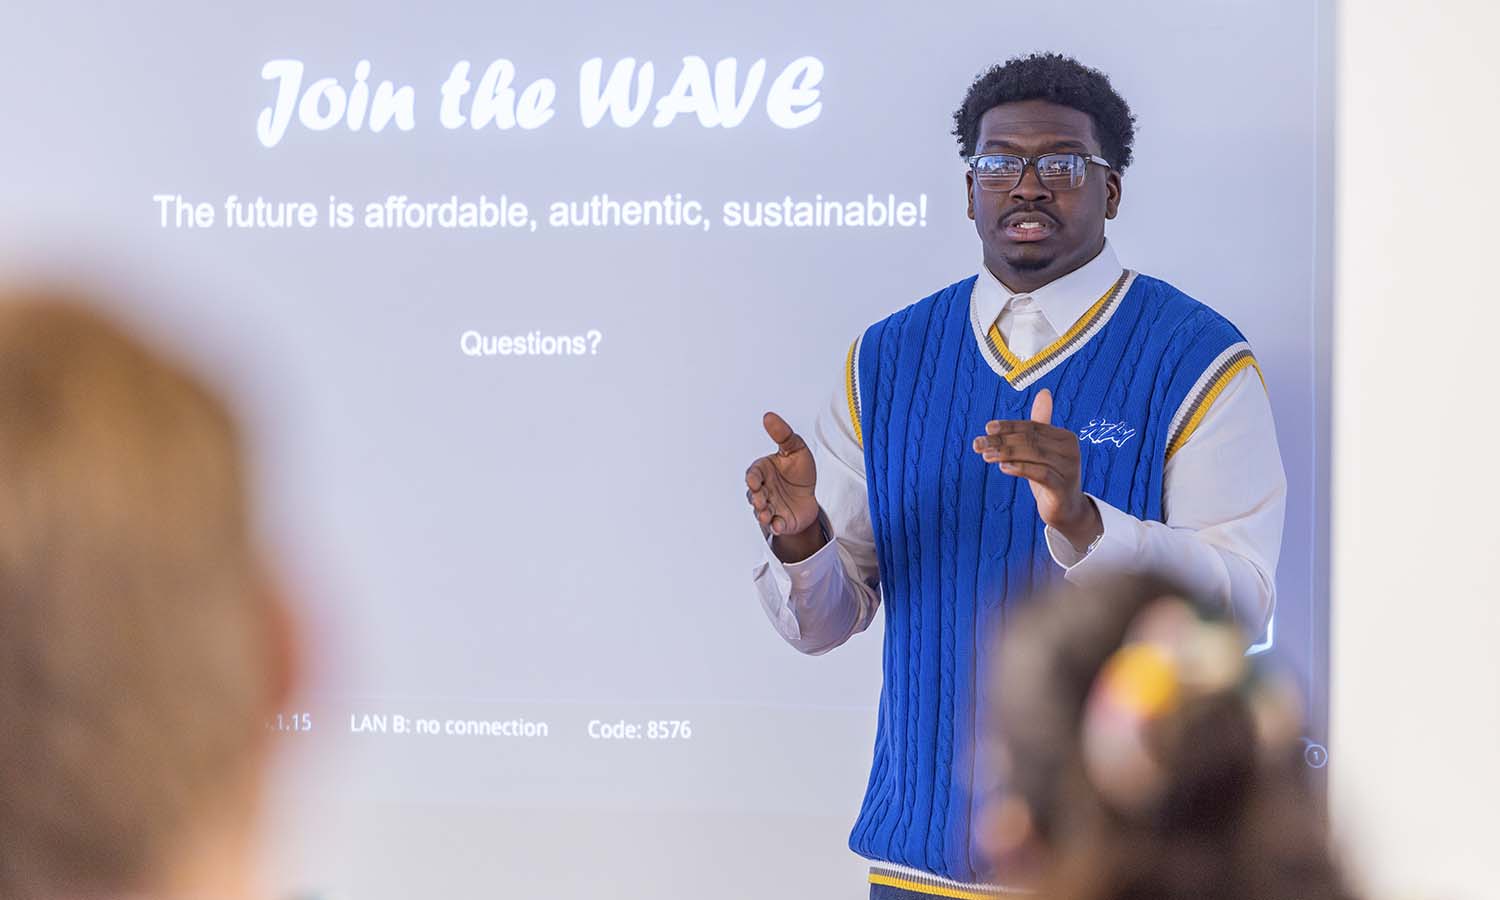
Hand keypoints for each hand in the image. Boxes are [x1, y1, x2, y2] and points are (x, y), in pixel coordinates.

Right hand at [746, 412, 825, 561]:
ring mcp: (769, 507)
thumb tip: (768, 415)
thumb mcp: (796, 449)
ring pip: (761, 512)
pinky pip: (774, 526)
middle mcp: (762, 491)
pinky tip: (779, 524)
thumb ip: (783, 434)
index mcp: (763, 472)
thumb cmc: (799, 472)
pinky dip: (775, 526)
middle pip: (754, 495)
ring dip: (762, 514)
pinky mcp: (778, 521)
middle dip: (756, 498)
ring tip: (767, 515)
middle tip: (761, 500)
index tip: (754, 480)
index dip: (752, 478)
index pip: (753, 474)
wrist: (810, 497)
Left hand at [971, 389, 1101, 551]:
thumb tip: (1044, 392)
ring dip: (1005, 453)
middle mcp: (1070, 450)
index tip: (987, 428)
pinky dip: (1020, 468)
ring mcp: (1068, 469)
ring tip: (985, 455)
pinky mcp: (1062, 487)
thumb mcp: (1043, 450)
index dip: (1008, 426)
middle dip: (1001, 441)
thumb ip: (1039, 424)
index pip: (1032, 426)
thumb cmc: (1051, 476)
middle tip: (978, 444)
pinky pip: (1039, 473)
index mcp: (1065, 437)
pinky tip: (1002, 468)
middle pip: (1030, 440)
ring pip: (1032, 455)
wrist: (1067, 510)